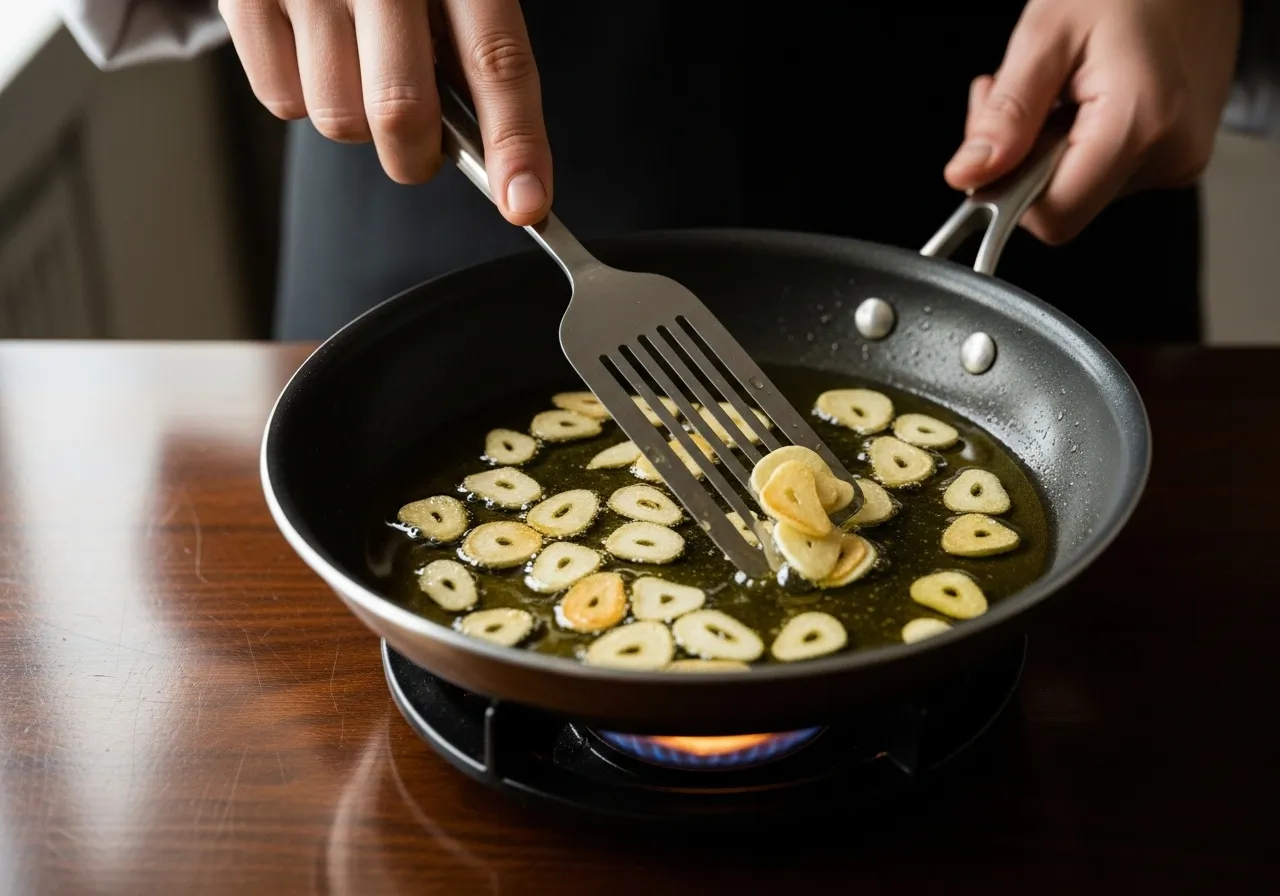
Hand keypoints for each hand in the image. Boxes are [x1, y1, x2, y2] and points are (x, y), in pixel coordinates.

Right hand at [219, 0, 552, 224]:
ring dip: (358, 122)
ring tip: (359, 68)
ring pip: (339, 120)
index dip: (515, 143)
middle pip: (401, 112)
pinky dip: (304, 97)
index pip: (496, 63)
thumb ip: (472, 50)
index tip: (525, 204)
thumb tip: (498, 154)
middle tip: (421, 145)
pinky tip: (316, 51)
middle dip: (417, 157)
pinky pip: (282, 101)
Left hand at [944, 0, 1240, 243]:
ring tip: (1056, 84)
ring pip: (1079, 188)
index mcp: (1140, 126)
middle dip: (1021, 160)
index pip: (1053, 216)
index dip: (1007, 190)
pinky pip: (1105, 171)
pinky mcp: (1179, 153)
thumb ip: (1007, 114)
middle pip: (1063, 204)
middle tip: (1013, 93)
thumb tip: (970, 176)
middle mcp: (1170, 155)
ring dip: (1046, 146)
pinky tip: (1082, 95)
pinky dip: (1076, 141)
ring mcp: (1180, 158)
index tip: (990, 144)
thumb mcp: (1047, 34)